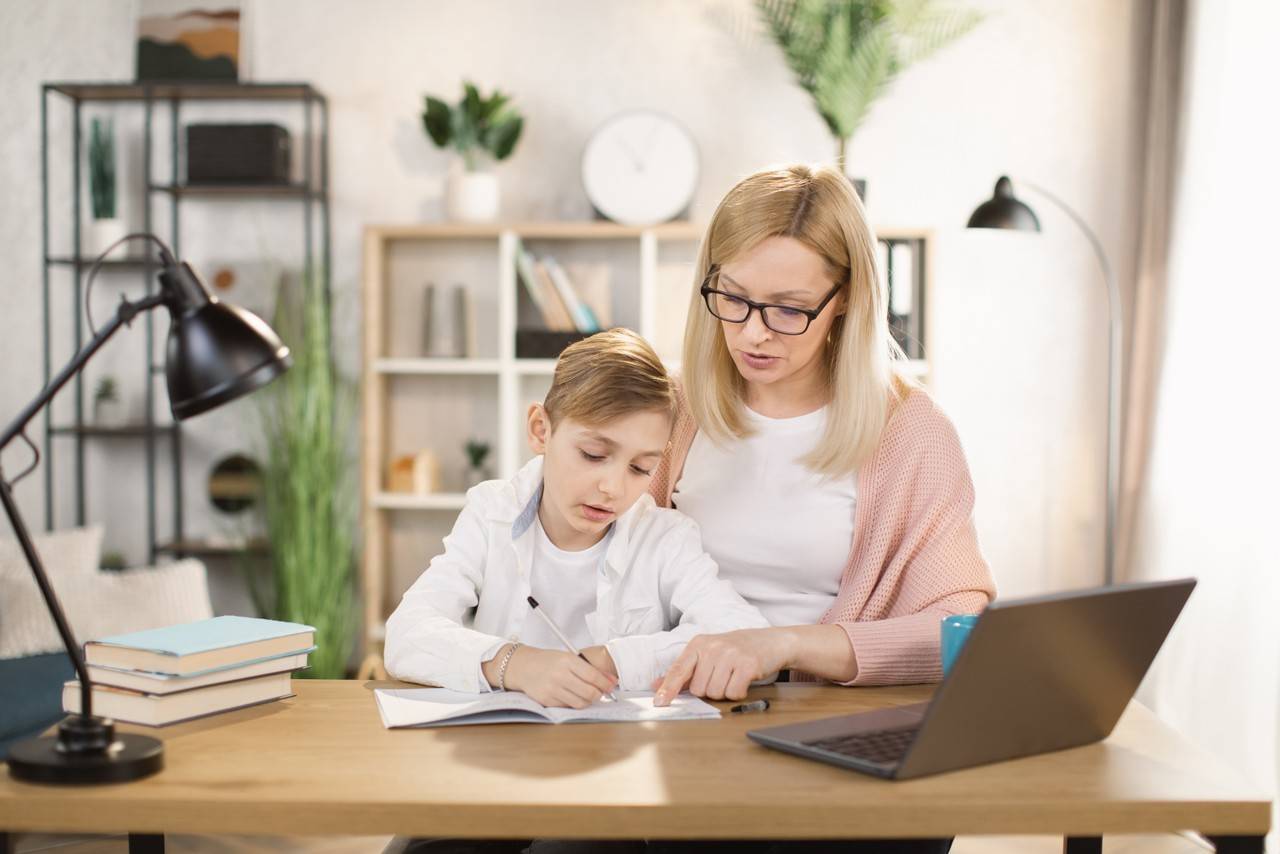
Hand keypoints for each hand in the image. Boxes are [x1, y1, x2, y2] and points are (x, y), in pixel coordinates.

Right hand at [505, 645, 617, 708]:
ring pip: (580, 703)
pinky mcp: (547, 700)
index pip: (593, 676)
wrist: (524, 667)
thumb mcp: (568, 658)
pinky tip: (571, 695)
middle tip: (600, 692)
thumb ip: (588, 669)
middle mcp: (560, 675)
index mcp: (567, 661)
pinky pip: (568, 706)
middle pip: (589, 693)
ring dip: (588, 701)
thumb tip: (610, 680)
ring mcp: (552, 689)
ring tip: (586, 694)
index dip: (606, 683)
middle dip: (599, 694)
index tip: (611, 685)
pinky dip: (574, 702)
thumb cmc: (549, 661)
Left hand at [650, 628, 789, 705]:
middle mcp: (712, 647)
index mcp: (698, 644)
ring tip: (733, 676)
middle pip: (699, 689)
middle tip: (722, 676)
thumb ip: (684, 671)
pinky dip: (738, 693)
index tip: (659, 702)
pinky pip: (734, 693)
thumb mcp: (708, 654)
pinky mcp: (748, 664)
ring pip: (715, 693)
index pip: (679, 669)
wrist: (771, 641)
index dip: (668, 688)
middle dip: (709, 690)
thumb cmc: (736, 650)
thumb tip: (657, 685)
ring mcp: (730, 655)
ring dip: (724, 692)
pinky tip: (743, 680)